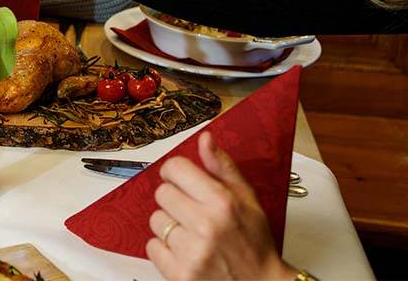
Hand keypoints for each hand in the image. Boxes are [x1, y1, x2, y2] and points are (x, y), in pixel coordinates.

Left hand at [146, 132, 295, 280]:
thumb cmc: (255, 244)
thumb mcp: (248, 199)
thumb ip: (222, 167)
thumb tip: (205, 139)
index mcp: (222, 202)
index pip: (175, 169)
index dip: (175, 172)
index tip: (180, 179)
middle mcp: (206, 226)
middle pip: (162, 193)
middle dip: (174, 200)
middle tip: (191, 211)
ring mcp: (191, 252)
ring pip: (155, 220)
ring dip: (169, 225)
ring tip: (191, 234)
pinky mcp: (179, 273)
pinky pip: (152, 247)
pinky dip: (164, 249)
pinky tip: (184, 250)